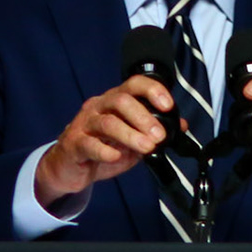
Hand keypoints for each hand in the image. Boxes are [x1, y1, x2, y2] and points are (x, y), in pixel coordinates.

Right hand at [35, 76, 174, 205]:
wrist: (69, 167)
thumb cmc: (101, 148)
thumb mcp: (132, 140)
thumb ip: (153, 131)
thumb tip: (182, 125)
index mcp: (114, 101)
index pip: (134, 84)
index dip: (152, 90)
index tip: (168, 105)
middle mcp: (99, 107)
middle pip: (121, 101)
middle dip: (143, 117)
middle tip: (159, 135)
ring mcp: (84, 124)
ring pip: (107, 122)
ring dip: (130, 134)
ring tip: (147, 147)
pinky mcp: (74, 144)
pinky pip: (89, 144)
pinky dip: (105, 150)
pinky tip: (116, 156)